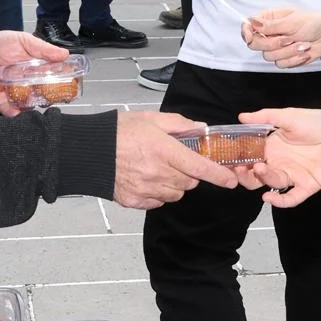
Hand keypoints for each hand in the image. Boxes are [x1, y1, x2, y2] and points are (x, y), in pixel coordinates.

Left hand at [0, 31, 68, 115]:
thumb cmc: (0, 43)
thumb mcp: (24, 41)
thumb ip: (43, 49)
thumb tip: (64, 54)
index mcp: (35, 70)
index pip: (52, 80)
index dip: (61, 84)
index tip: (70, 86)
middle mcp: (26, 83)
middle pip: (41, 95)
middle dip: (47, 98)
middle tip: (51, 96)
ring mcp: (12, 93)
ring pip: (26, 105)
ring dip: (30, 105)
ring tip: (33, 102)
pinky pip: (7, 109)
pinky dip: (11, 111)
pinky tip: (16, 109)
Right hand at [114, 111, 237, 207]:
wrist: (88, 151)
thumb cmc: (118, 131)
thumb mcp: (150, 118)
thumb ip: (179, 124)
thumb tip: (201, 128)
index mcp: (163, 150)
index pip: (199, 167)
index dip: (219, 175)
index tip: (231, 180)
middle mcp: (157, 173)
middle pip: (189, 182)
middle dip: (189, 173)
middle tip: (175, 160)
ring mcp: (146, 189)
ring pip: (176, 194)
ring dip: (174, 184)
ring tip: (158, 169)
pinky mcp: (135, 201)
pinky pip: (158, 202)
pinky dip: (158, 193)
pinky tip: (146, 179)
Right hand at [238, 108, 320, 208]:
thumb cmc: (318, 123)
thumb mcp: (289, 116)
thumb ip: (265, 117)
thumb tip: (241, 116)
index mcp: (272, 146)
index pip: (250, 156)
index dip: (239, 158)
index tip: (227, 157)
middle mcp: (279, 162)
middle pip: (256, 174)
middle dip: (245, 173)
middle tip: (240, 168)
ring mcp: (293, 175)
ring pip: (271, 182)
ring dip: (263, 178)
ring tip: (260, 168)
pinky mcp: (307, 185)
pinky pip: (291, 198)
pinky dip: (279, 200)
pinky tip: (268, 197)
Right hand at [241, 8, 320, 68]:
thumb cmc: (312, 23)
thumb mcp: (292, 21)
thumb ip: (271, 25)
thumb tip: (252, 22)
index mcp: (268, 19)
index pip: (248, 26)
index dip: (246, 32)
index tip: (250, 36)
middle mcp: (269, 34)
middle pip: (255, 45)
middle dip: (273, 44)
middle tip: (289, 38)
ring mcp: (276, 47)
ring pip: (269, 56)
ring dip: (288, 51)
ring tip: (303, 44)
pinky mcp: (284, 59)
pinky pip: (281, 64)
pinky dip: (294, 59)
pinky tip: (304, 52)